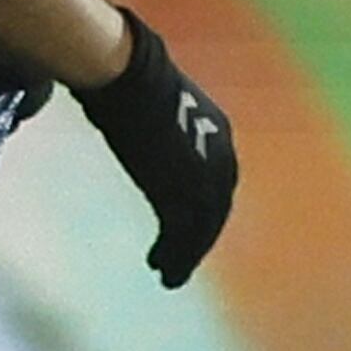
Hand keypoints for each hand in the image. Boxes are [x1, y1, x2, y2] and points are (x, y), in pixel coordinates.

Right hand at [73, 12, 236, 287]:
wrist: (129, 77)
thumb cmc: (133, 79)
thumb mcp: (161, 106)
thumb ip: (165, 126)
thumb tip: (142, 121)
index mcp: (220, 134)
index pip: (219, 183)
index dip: (206, 209)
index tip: (188, 227)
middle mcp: (221, 160)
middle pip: (215, 210)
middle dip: (199, 237)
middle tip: (180, 260)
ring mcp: (203, 179)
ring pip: (201, 229)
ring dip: (185, 254)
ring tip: (167, 273)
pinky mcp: (181, 194)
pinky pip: (182, 235)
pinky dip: (175, 256)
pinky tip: (162, 270)